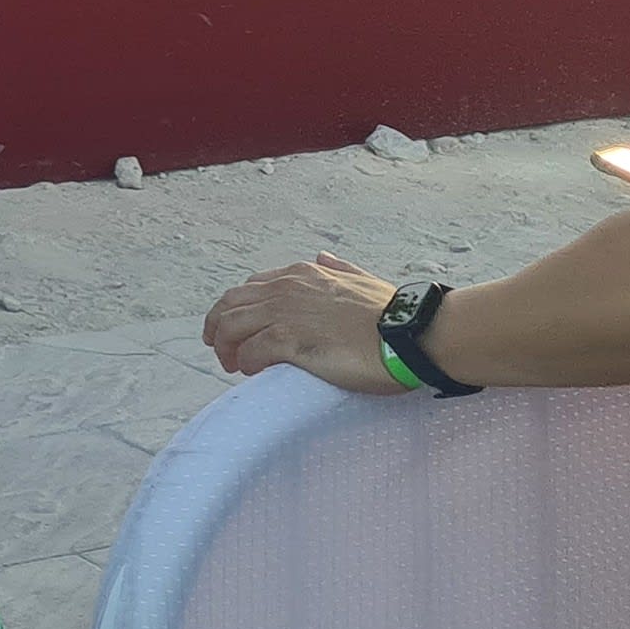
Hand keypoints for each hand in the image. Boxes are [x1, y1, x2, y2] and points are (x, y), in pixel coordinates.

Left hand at [203, 253, 399, 390]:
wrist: (411, 333)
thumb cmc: (393, 313)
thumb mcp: (362, 279)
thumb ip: (339, 268)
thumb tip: (323, 257)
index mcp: (302, 274)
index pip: (250, 287)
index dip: (238, 308)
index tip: (237, 327)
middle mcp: (285, 289)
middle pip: (230, 305)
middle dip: (219, 326)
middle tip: (221, 349)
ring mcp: (285, 313)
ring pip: (232, 326)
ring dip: (226, 347)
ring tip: (231, 364)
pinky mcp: (289, 340)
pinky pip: (250, 351)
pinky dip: (244, 362)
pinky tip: (250, 371)